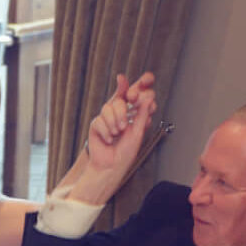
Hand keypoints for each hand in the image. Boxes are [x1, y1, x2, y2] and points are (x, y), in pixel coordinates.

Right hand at [52, 72, 155, 202]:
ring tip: (117, 134)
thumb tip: (149, 96)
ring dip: (114, 123)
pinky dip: (106, 132)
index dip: (140, 84)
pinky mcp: (96, 124)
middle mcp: (119, 113)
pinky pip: (99, 120)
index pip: (134, 94)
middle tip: (124, 126)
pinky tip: (109, 140)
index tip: (146, 78)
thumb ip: (142, 114)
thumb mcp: (138, 132)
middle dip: (122, 111)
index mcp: (132, 114)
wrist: (110, 166)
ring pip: (108, 107)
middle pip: (119, 99)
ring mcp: (106, 118)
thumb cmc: (126, 152)